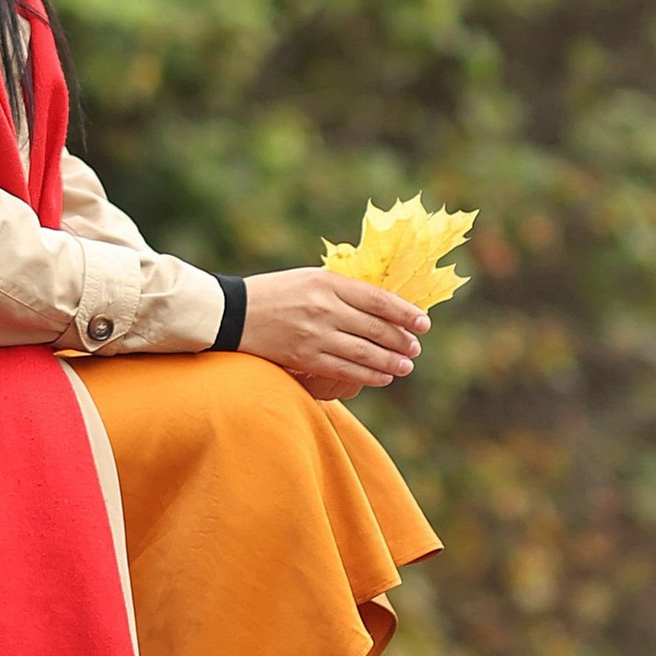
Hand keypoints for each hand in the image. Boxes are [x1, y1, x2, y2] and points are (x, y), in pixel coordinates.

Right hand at [239, 268, 428, 402]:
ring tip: (406, 365)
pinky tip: (382, 377)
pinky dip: (369, 375)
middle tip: (416, 348)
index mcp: (327, 282)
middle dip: (401, 340)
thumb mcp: (308, 279)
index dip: (405, 313)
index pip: (378, 299)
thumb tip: (381, 304)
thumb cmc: (274, 293)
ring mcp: (315, 335)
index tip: (424, 322)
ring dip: (391, 361)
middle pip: (376, 327)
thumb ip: (341, 289)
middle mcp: (324, 308)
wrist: (232, 313)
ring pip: (365, 353)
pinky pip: (345, 370)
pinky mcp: (305, 358)